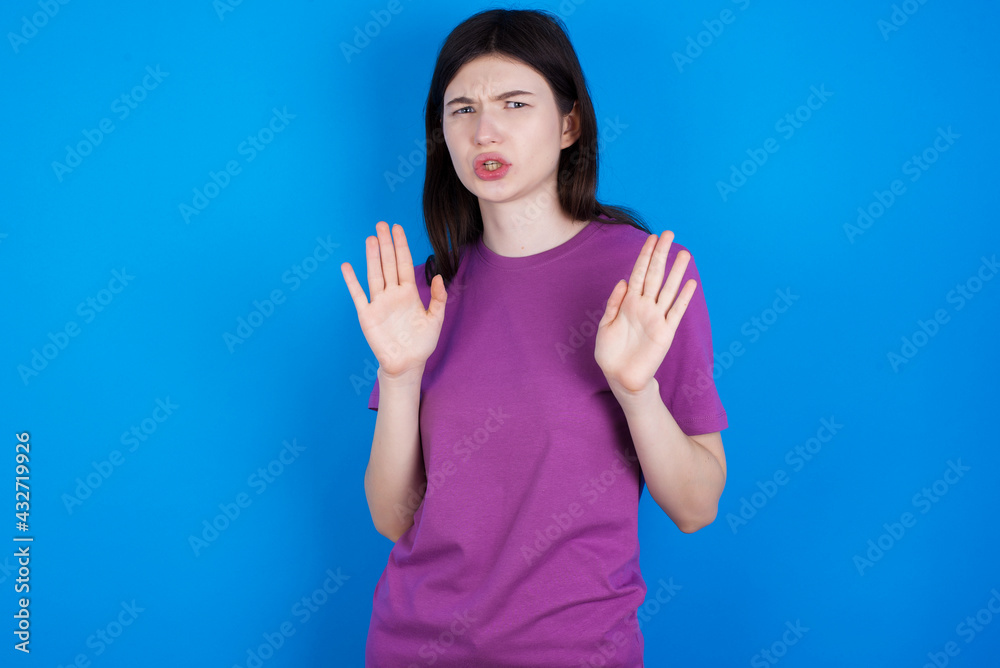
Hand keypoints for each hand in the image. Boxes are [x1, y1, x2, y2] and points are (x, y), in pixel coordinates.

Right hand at [341, 221, 446, 379]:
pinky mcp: (367, 315)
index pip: (403, 263)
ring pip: (374, 274)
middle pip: (388, 264)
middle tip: (381, 224)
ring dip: (372, 257)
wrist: (407, 364)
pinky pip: (358, 295)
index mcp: (408, 293)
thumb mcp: (435, 319)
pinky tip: (347, 266)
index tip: (397, 228)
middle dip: (386, 244)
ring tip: (371, 239)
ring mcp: (379, 303)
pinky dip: (352, 281)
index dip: (401, 246)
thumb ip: (438, 298)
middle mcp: (392, 294)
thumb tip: (439, 276)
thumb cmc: (421, 343)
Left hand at [594, 231, 696, 395]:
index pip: (639, 273)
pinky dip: (683, 298)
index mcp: (628, 303)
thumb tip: (623, 281)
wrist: (620, 377)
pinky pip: (675, 312)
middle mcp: (644, 307)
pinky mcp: (665, 333)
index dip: (645, 255)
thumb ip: (614, 303)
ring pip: (668, 290)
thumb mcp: (605, 326)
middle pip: (655, 275)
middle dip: (661, 255)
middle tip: (669, 234)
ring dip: (676, 272)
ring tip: (684, 253)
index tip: (652, 237)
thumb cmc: (610, 352)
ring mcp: (656, 318)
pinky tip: (690, 284)